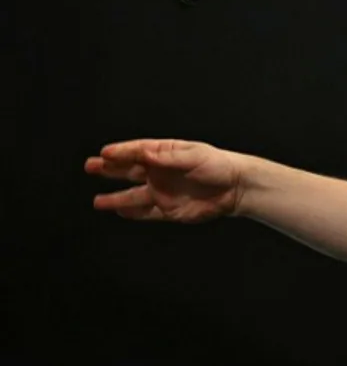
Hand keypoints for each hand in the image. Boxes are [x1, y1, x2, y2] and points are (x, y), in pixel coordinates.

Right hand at [85, 139, 244, 222]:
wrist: (236, 188)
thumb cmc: (218, 165)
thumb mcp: (195, 155)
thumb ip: (168, 157)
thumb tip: (145, 153)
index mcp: (164, 154)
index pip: (137, 152)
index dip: (121, 152)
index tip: (105, 153)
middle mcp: (159, 173)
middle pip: (129, 171)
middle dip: (109, 169)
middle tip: (90, 167)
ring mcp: (163, 192)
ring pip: (134, 196)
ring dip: (116, 199)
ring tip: (98, 202)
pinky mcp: (170, 210)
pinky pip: (148, 213)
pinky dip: (134, 214)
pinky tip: (120, 212)